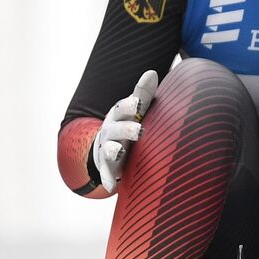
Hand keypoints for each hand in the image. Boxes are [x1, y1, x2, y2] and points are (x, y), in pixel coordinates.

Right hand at [92, 70, 158, 192]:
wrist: (107, 146)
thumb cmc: (128, 123)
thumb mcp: (134, 109)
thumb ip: (143, 93)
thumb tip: (152, 72)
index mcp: (119, 114)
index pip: (122, 107)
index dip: (130, 105)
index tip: (139, 103)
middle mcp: (111, 130)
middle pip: (117, 129)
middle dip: (127, 129)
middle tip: (140, 130)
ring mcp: (107, 149)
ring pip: (109, 150)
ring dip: (114, 151)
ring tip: (120, 152)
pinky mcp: (108, 167)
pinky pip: (106, 173)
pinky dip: (108, 179)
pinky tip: (112, 186)